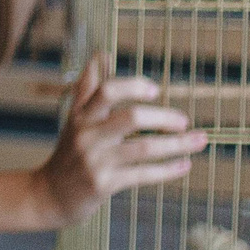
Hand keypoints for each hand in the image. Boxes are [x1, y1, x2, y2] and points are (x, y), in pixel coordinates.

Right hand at [35, 56, 207, 226]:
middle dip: (163, 117)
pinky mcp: (103, 185)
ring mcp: (95, 161)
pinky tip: (184, 165)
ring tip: (200, 140)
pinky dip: (168, 170)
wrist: (49, 195)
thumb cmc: (69, 153)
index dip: (133, 86)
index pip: (106, 91)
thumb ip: (88, 87)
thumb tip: (101, 53)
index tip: (155, 90)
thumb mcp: (74, 119)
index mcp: (81, 116)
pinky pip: (143, 175)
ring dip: (177, 144)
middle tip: (183, 120)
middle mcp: (87, 136)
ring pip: (143, 148)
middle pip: (130, 118)